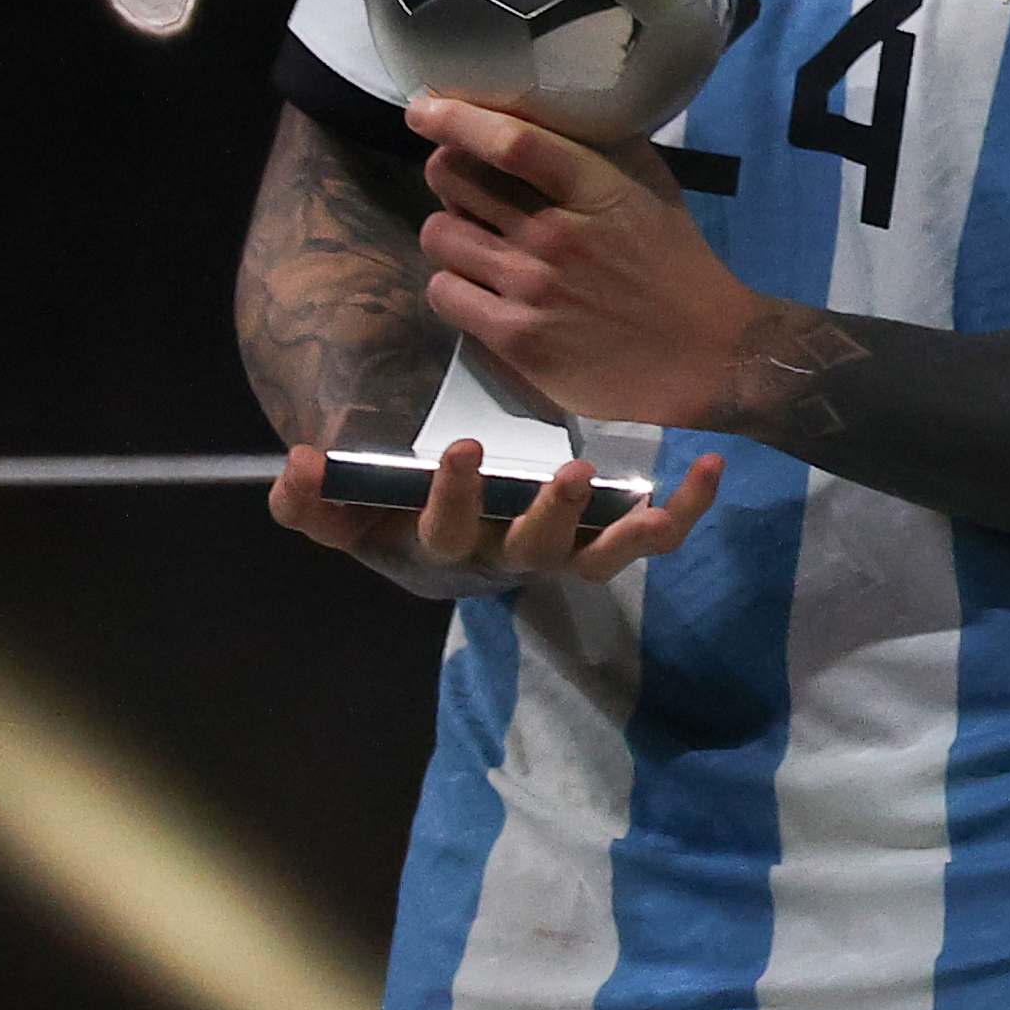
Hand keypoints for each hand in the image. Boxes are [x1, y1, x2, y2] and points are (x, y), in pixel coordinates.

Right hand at [266, 435, 724, 595]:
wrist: (446, 518)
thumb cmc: (393, 509)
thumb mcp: (347, 509)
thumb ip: (311, 500)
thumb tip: (299, 465)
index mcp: (443, 549)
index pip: (446, 534)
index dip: (452, 500)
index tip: (460, 449)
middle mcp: (507, 559)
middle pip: (532, 555)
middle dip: (548, 517)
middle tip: (566, 473)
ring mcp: (561, 552)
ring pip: (598, 560)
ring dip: (626, 534)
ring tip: (650, 498)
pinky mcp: (604, 538)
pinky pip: (651, 536)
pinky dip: (683, 511)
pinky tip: (710, 469)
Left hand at [409, 96, 758, 426]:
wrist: (706, 358)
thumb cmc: (680, 268)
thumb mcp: (656, 193)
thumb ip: (607, 151)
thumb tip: (555, 113)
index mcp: (599, 192)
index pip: (514, 142)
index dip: (458, 118)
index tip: (426, 108)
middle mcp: (558, 236)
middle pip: (456, 180)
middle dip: (449, 172)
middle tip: (464, 184)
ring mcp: (532, 289)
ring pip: (439, 235)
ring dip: (450, 231)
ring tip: (476, 241)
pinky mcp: (515, 339)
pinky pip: (444, 292)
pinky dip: (453, 283)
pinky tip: (479, 286)